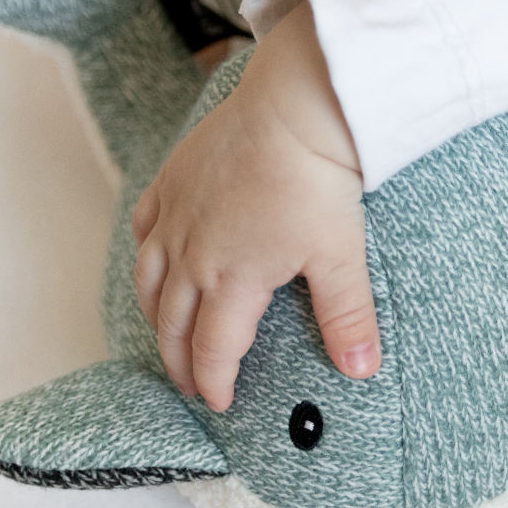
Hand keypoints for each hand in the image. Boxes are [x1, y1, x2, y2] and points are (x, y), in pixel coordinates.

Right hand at [131, 0, 381, 411]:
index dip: (214, 382)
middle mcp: (192, 252)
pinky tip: (156, 262)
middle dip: (179, 362)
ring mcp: (177, 214)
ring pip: (150, 280)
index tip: (220, 403)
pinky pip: (145, 227)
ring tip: (167, 337)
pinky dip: (146, 255)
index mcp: (232, 279)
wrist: (296, 104)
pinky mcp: (173, 178)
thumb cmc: (318, 179)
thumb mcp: (340, 256)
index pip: (212, 349)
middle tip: (189, 385)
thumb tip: (362, 370)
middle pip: (172, 324)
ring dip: (156, 317)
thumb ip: (347, 318)